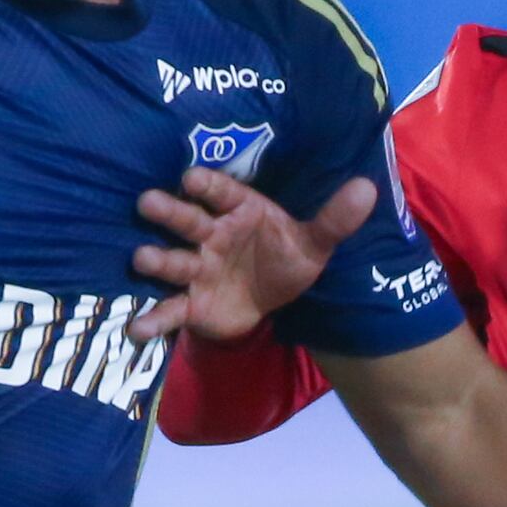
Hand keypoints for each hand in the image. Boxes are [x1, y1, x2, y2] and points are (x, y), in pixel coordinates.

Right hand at [129, 163, 372, 345]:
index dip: (206, 185)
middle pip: (187, 220)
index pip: (222, 192)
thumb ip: (335, 219)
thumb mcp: (314, 242)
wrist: (272, 302)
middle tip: (148, 202)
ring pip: (174, 260)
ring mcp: (197, 268)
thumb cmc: (285, 258)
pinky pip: (171, 309)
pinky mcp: (190, 302)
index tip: (190, 177)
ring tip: (142, 259)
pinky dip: (153, 319)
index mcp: (239, 211)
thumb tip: (369, 189)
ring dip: (156, 260)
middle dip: (168, 212)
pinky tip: (138, 328)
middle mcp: (211, 234)